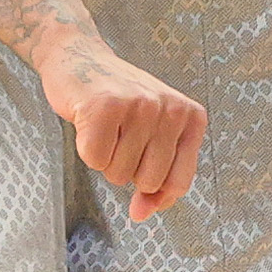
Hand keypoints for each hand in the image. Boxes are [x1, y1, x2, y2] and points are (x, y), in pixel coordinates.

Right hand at [39, 38, 207, 221]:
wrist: (80, 58)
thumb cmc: (118, 100)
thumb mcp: (152, 133)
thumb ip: (157, 176)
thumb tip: (142, 213)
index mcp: (190, 116)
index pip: (178, 182)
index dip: (156, 194)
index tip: (141, 186)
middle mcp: (169, 109)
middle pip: (146, 182)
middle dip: (126, 170)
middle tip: (119, 139)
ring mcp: (139, 106)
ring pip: (118, 173)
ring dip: (105, 158)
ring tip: (106, 127)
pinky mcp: (105, 107)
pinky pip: (95, 160)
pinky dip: (86, 149)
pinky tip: (89, 123)